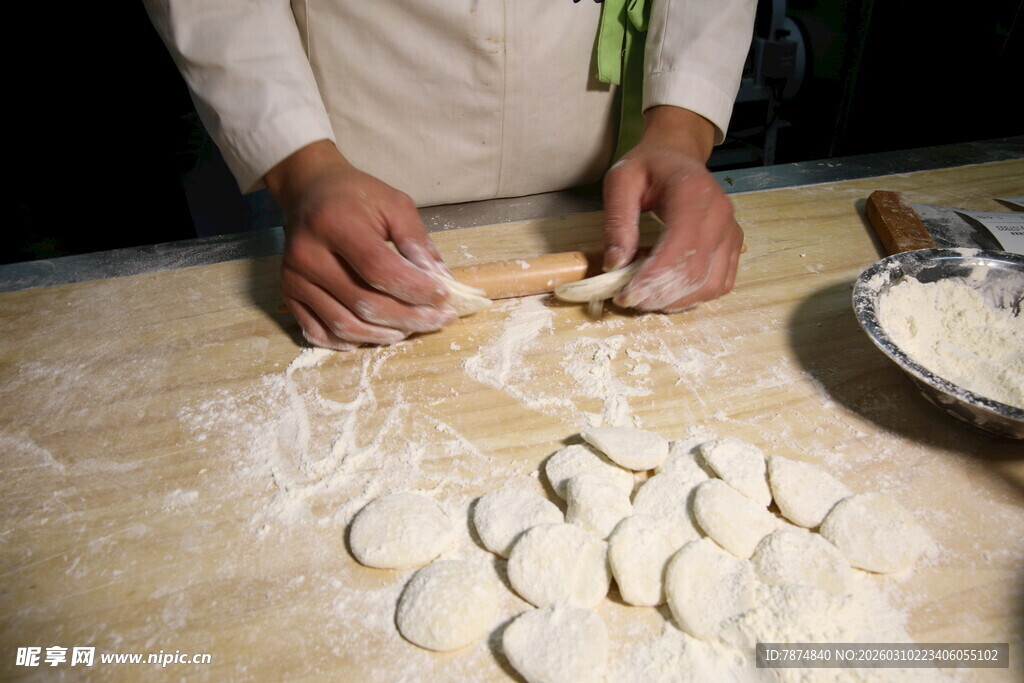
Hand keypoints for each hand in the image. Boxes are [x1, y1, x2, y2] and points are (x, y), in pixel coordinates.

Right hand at [265, 140, 456, 349]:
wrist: (310, 191)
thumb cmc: (357, 197)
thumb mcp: (395, 205)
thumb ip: (418, 242)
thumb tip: (443, 282)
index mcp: (334, 224)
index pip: (379, 269)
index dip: (415, 289)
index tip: (444, 297)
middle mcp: (307, 254)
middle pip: (364, 303)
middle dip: (409, 318)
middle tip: (438, 320)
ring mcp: (294, 278)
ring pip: (344, 325)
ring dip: (384, 335)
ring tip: (411, 330)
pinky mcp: (288, 295)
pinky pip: (319, 333)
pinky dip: (351, 342)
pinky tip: (375, 335)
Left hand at [602, 106, 742, 312]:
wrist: (678, 156)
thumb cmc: (649, 167)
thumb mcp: (621, 181)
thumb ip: (617, 221)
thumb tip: (614, 264)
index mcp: (693, 192)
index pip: (680, 247)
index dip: (653, 279)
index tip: (625, 295)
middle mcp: (720, 214)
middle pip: (696, 272)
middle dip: (659, 296)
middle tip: (629, 301)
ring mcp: (731, 232)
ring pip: (710, 284)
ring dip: (676, 302)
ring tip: (646, 300)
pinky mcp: (733, 246)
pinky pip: (720, 284)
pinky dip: (694, 297)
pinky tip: (668, 295)